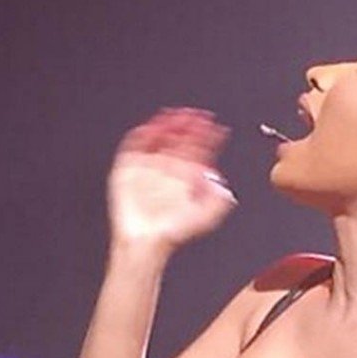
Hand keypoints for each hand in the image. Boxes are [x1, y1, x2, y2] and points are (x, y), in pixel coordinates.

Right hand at [107, 107, 236, 251]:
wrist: (145, 242)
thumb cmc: (171, 233)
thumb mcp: (203, 220)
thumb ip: (218, 203)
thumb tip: (226, 186)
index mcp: (186, 177)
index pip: (199, 150)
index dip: (208, 136)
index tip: (215, 126)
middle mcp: (168, 168)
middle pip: (180, 138)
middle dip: (189, 125)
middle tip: (196, 115)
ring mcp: (149, 166)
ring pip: (159, 137)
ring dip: (167, 124)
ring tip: (175, 115)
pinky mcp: (129, 168)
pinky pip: (135, 145)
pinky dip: (142, 135)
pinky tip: (150, 127)